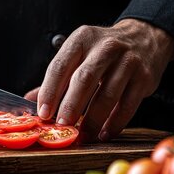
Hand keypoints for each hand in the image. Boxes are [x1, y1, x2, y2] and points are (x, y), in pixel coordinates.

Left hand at [36, 19, 173, 141]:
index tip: (43, 113)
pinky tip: (103, 133)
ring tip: (83, 135)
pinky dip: (114, 123)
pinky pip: (128, 105)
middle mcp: (105, 47)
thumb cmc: (104, 51)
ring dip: (93, 119)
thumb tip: (29, 100)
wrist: (144, 38)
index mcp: (82, 39)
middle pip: (84, 79)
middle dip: (71, 105)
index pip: (60, 65)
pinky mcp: (144, 77)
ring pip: (108, 94)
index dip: (50, 91)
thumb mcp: (79, 53)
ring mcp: (128, 61)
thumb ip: (57, 77)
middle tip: (63, 126)